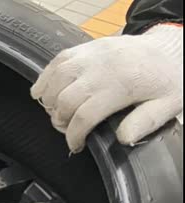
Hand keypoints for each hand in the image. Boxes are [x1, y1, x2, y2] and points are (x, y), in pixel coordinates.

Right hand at [31, 25, 182, 152]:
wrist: (169, 48)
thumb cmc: (167, 78)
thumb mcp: (169, 104)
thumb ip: (146, 122)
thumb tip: (123, 138)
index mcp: (121, 85)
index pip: (84, 117)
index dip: (73, 136)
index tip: (75, 144)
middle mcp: (101, 68)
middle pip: (64, 101)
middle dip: (60, 121)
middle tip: (67, 128)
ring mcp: (90, 55)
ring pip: (55, 81)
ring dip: (50, 102)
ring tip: (58, 112)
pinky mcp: (85, 47)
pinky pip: (55, 62)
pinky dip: (44, 79)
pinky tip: (43, 92)